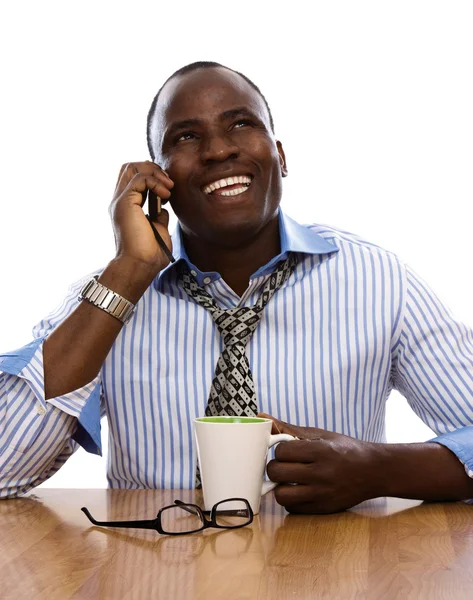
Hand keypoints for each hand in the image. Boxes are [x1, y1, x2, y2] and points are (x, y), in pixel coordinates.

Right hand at [109, 161, 173, 272]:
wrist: (140, 266)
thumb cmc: (149, 255)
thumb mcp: (158, 230)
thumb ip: (158, 217)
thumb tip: (163, 209)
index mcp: (126, 207)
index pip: (134, 178)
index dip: (152, 176)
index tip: (168, 190)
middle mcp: (120, 201)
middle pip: (130, 167)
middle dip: (152, 169)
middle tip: (168, 183)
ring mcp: (120, 201)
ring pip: (132, 167)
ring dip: (155, 172)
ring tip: (169, 187)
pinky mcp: (125, 202)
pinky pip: (140, 178)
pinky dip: (156, 182)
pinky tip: (166, 194)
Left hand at [259, 413, 382, 513]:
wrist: (374, 471)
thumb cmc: (344, 449)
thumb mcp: (320, 434)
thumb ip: (288, 428)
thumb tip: (261, 417)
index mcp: (320, 451)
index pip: (282, 451)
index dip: (280, 450)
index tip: (287, 450)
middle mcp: (321, 473)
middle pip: (277, 472)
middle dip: (276, 467)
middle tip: (284, 465)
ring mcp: (322, 494)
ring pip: (281, 495)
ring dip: (280, 486)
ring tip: (288, 480)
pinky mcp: (324, 508)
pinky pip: (293, 509)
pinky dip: (291, 500)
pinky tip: (299, 490)